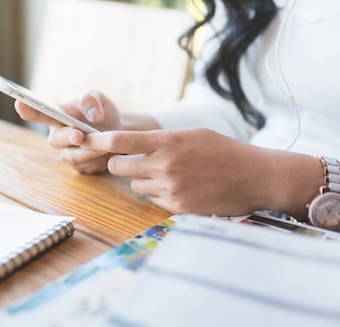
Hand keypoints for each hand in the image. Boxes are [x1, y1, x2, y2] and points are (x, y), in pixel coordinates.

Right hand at [15, 90, 120, 173]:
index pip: (37, 113)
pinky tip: (110, 152)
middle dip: (68, 137)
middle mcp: (57, 137)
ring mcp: (67, 154)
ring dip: (90, 151)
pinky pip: (88, 167)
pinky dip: (100, 160)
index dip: (27, 110)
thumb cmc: (102, 111)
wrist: (119, 131)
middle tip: (79, 134)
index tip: (19, 102)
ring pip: (75, 156)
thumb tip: (93, 115)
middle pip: (57, 140)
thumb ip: (91, 100)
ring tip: (107, 145)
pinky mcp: (80, 167)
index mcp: (55, 116)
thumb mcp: (98, 98)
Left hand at [81, 128, 320, 217]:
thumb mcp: (192, 134)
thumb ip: (161, 139)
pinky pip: (153, 200)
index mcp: (169, 140)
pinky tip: (182, 188)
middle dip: (120, 164)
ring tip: (169, 174)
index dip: (97, 141)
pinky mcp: (177, 206)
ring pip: (135, 184)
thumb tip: (132, 143)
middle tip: (134, 161)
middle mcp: (165, 163)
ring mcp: (170, 187)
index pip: (121, 140)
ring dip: (143, 180)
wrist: (256, 176)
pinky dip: (160, 195)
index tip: (83, 140)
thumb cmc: (225, 151)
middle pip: (118, 166)